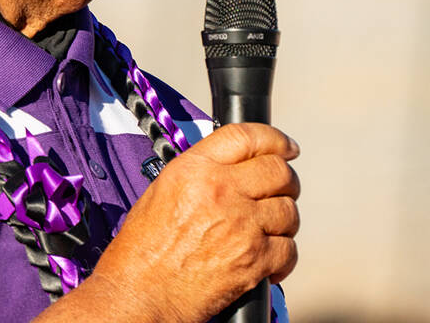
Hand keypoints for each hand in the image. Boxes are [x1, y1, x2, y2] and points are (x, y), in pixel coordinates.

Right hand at [38, 123, 299, 322]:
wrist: (140, 293)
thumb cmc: (142, 248)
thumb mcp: (162, 190)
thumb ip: (201, 172)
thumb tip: (235, 168)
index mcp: (195, 169)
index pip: (246, 136)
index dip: (275, 138)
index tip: (287, 147)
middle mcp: (221, 190)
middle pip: (278, 171)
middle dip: (286, 179)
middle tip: (282, 189)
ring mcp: (241, 225)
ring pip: (288, 210)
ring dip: (284, 218)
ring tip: (270, 228)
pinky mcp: (254, 260)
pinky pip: (288, 249)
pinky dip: (283, 255)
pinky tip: (269, 259)